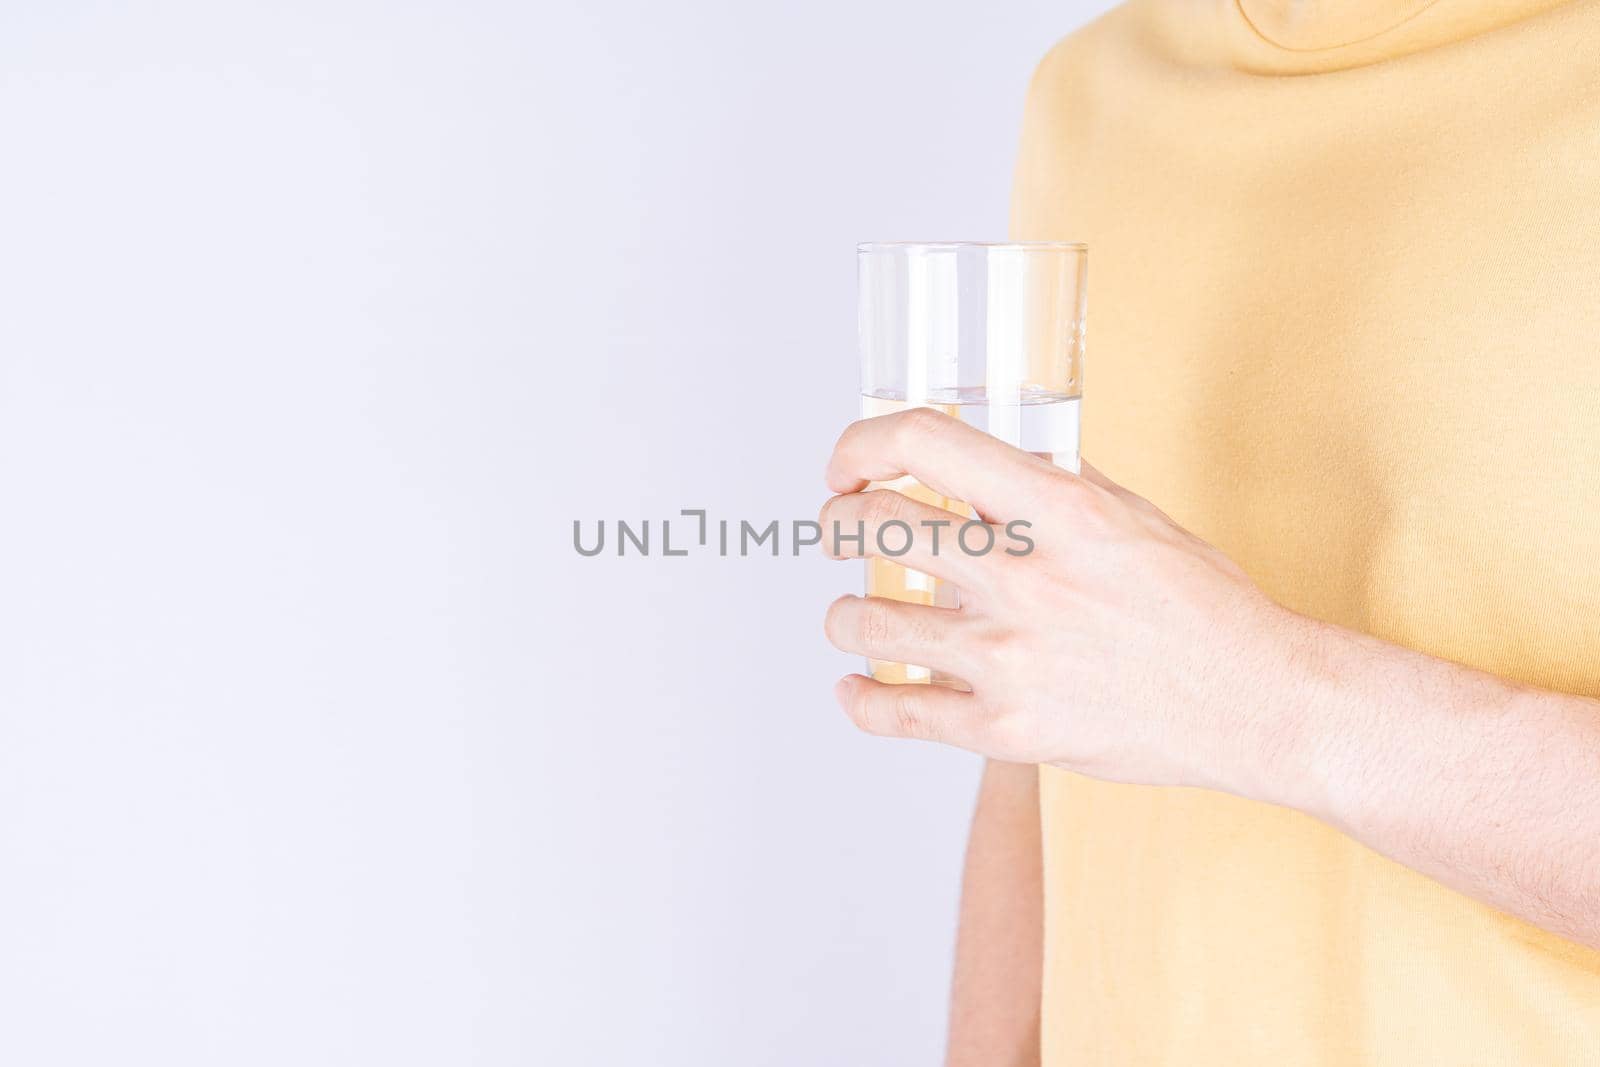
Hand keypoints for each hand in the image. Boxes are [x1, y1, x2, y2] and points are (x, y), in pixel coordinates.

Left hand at [819, 408, 1310, 797]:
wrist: (1256, 703)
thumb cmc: (1204, 608)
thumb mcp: (1135, 516)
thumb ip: (1056, 483)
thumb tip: (993, 457)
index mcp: (1058, 508)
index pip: (923, 444)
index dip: (861, 445)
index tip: (847, 466)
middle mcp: (1024, 577)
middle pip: (875, 529)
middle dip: (836, 526)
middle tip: (837, 532)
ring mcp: (1008, 657)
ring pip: (866, 623)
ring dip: (842, 614)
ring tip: (849, 615)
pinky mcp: (1005, 730)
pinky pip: (895, 715)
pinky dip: (858, 700)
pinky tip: (855, 688)